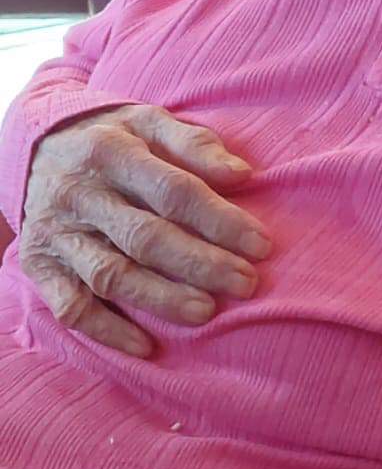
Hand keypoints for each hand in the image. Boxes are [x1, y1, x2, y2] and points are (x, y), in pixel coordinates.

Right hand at [20, 104, 270, 358]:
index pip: (173, 191)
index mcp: (110, 152)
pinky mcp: (39, 267)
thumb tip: (242, 176)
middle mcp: (78, 194)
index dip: (220, 221)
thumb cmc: (109, 139)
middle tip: (246, 284)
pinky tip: (146, 346)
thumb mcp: (147, 122)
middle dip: (201, 264)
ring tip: (206, 312)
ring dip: (161, 298)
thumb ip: (195, 144)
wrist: (34, 147)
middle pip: (145, 237)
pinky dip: (108, 330)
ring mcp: (56, 234)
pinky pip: (71, 307)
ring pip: (111, 275)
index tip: (261, 245)